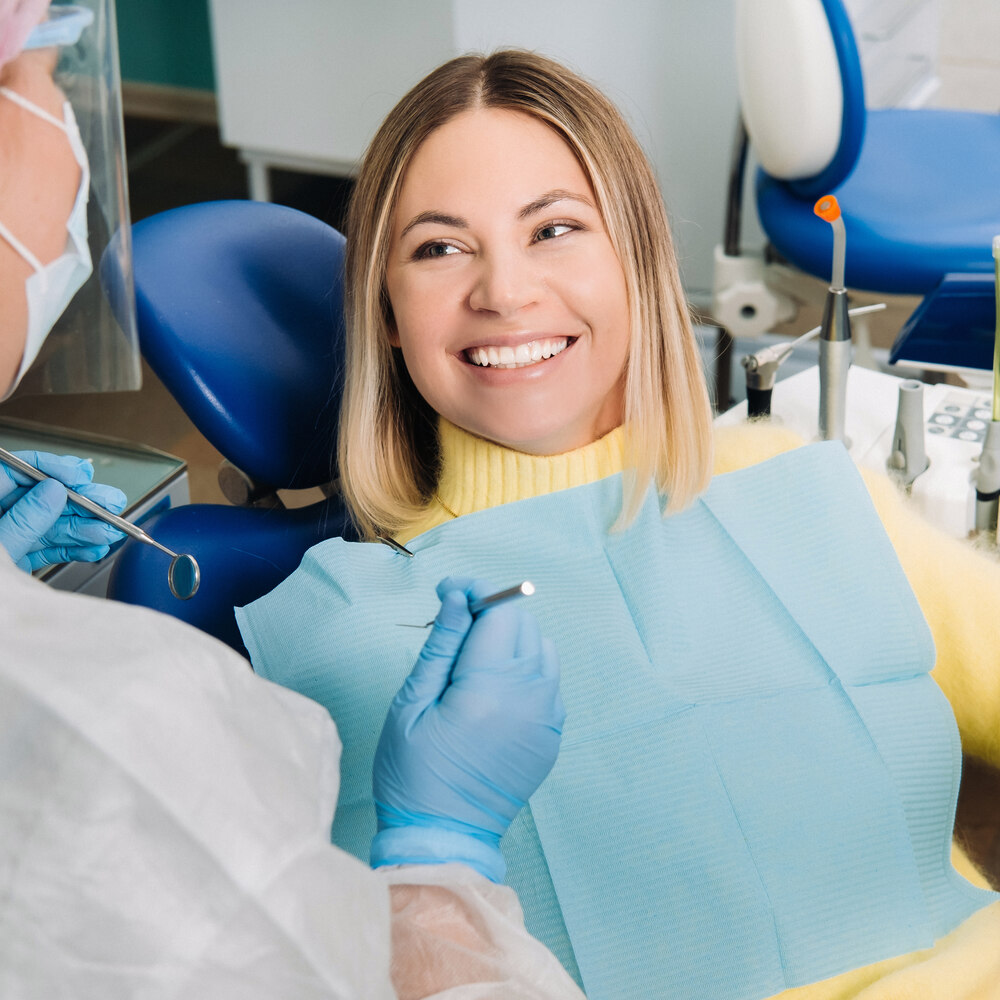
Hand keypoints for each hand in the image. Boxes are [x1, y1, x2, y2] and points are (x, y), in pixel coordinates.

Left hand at [0, 451, 126, 570]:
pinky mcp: (19, 560)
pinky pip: (50, 550)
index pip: (17, 470)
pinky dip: (74, 550)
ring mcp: (9, 540)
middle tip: (109, 501)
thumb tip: (54, 491)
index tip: (79, 475)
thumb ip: (23, 520)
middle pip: (43, 498)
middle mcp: (0, 516)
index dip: (51, 468)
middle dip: (81, 501)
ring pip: (52, 526)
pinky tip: (93, 548)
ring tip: (110, 530)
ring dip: (86, 529)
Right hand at [371, 576, 564, 881]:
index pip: (500, 611)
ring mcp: (548, 718)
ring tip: (474, 663)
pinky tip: (493, 692)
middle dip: (490, 614)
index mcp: (490, 687)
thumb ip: (441, 644)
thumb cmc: (412, 773)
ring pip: (541, 649)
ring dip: (511, 642)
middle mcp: (530, 698)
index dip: (475, 591)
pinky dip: (525, 672)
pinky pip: (548, 682)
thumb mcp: (411, 703)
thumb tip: (457, 597)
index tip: (449, 592)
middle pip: (524, 624)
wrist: (443, 838)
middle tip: (454, 629)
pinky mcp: (552, 736)